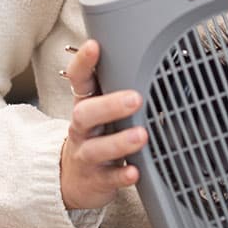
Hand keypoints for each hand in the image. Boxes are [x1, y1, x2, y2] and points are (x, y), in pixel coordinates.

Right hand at [58, 39, 147, 212]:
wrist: (74, 181)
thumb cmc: (96, 137)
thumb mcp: (101, 112)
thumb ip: (118, 90)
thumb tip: (153, 59)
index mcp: (85, 106)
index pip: (79, 80)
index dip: (84, 63)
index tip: (94, 47)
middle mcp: (82, 129)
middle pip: (86, 113)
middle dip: (110, 105)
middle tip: (134, 98)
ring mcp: (87, 155)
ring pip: (98, 148)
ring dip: (120, 141)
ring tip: (141, 135)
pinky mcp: (97, 180)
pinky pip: (109, 178)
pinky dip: (122, 175)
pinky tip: (135, 171)